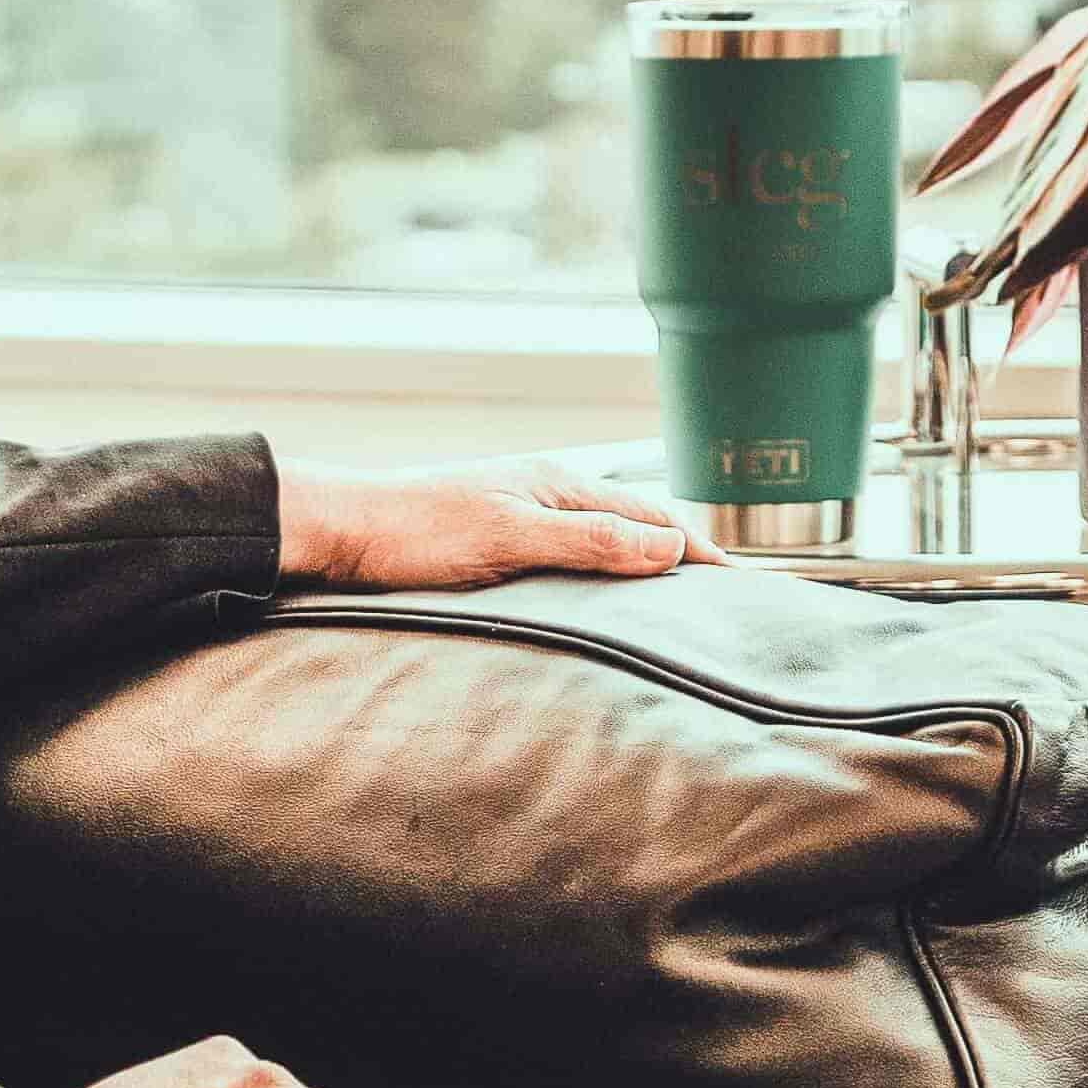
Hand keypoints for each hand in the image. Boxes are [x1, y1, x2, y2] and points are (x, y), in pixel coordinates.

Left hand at [280, 453, 708, 591]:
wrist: (343, 529)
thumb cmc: (416, 530)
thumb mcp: (509, 536)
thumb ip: (589, 541)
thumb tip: (670, 548)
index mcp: (560, 485)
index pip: (653, 520)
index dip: (701, 551)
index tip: (744, 583)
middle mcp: (548, 493)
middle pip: (635, 525)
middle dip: (683, 556)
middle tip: (726, 597)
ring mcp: (524, 514)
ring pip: (604, 540)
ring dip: (643, 565)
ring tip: (678, 601)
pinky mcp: (499, 540)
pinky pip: (572, 556)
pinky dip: (604, 574)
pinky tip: (602, 598)